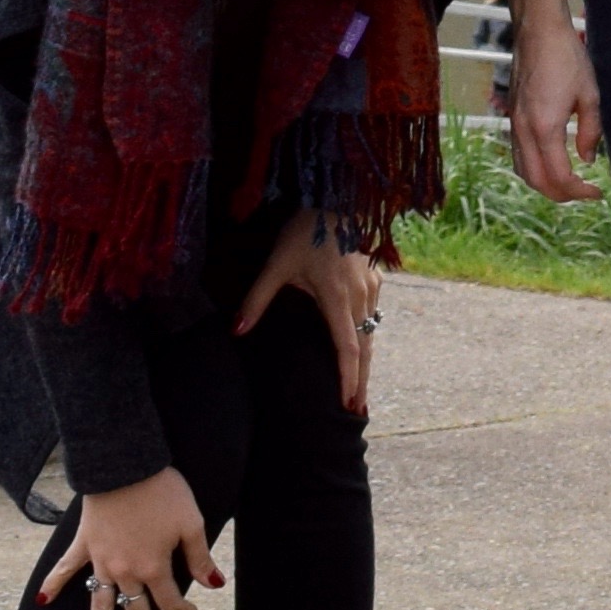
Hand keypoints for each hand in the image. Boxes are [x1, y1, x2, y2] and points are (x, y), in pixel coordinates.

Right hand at [39, 466, 215, 609]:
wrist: (125, 465)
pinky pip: (66, 569)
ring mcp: (100, 561)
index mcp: (153, 568)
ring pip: (99, 605)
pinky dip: (54, 584)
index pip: (170, 601)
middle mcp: (125, 572)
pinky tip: (42, 601)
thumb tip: (214, 585)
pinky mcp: (84, 544)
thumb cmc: (163, 491)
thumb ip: (200, 558)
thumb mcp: (191, 522)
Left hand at [239, 214, 383, 417]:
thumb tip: (236, 331)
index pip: (347, 349)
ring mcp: (371, 287)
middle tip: (358, 412)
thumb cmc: (303, 231)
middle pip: (365, 349)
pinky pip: (374, 315)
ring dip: (367, 362)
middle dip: (361, 382)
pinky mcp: (374, 278)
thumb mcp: (275, 265)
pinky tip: (364, 346)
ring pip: (372, 334)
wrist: (333, 197)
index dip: (347, 379)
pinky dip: (370, 337)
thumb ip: (256, 300)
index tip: (347, 404)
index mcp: (336, 299)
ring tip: (361, 387)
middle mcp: (359, 297)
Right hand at [507, 0, 603, 203]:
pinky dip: (533, 170)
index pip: (559, 176)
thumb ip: (590, 131)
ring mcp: (514, 124)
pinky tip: (551, 164)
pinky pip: (517, 155)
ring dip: (545, 185)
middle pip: (537, 181)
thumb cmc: (567, 58)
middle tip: (586, 192)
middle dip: (562, 195)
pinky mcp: (512, 117)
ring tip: (570, 183)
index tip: (597, 192)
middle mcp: (524, 131)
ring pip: (523, 172)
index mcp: (545, 127)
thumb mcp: (590, 95)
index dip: (579, 192)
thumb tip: (588, 160)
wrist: (538, 31)